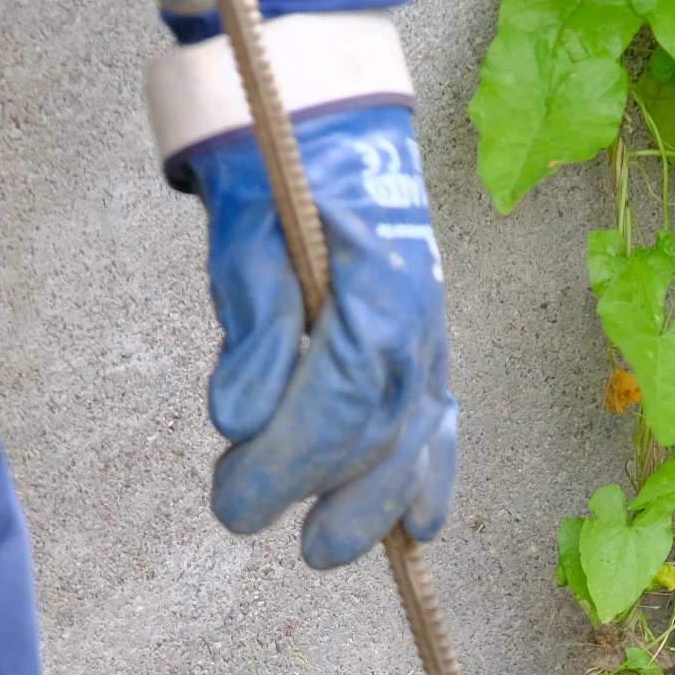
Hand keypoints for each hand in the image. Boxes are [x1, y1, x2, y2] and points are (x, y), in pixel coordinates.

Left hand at [190, 105, 457, 568]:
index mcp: (377, 297)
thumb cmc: (280, 181)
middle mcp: (419, 328)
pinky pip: (441, 425)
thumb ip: (249, 331)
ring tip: (326, 548)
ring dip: (375, 507)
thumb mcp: (247, 241)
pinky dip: (432, 477)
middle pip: (376, 439)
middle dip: (316, 495)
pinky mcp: (430, 350)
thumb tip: (237, 418)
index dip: (284, 466)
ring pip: (415, 444)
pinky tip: (420, 526)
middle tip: (247, 517)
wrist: (331, 126)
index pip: (334, 408)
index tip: (232, 502)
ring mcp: (433, 341)